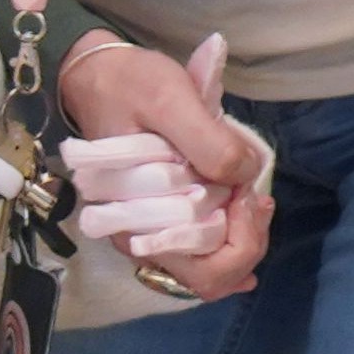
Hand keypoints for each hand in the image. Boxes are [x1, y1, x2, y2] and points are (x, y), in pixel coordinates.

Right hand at [57, 32, 275, 298]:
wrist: (97, 76)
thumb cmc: (128, 87)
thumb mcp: (171, 100)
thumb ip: (209, 142)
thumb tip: (247, 177)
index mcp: (135, 223)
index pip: (206, 272)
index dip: (241, 240)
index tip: (245, 191)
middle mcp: (141, 239)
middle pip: (213, 277)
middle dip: (248, 241)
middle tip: (256, 196)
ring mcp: (153, 230)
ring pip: (213, 265)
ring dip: (244, 235)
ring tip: (252, 195)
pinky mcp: (162, 216)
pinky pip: (205, 247)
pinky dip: (232, 232)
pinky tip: (243, 208)